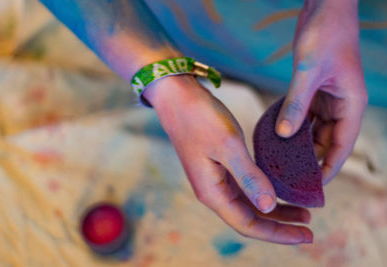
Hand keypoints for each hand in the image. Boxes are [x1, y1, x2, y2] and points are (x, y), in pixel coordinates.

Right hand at [143, 75, 312, 243]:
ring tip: (301, 211)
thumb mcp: (228, 146)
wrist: (176, 96)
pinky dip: (264, 192)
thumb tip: (269, 206)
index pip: (248, 224)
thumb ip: (249, 177)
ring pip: (248, 203)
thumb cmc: (199, 118)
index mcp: (213, 192)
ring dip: (275, 210)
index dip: (278, 233)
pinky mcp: (219, 166)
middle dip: (280, 226)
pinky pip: (244, 188)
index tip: (307, 235)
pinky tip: (279, 188)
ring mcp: (215, 179)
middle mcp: (213, 191)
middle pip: (250, 218)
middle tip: (309, 228)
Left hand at [276, 0, 367, 184]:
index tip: (314, 186)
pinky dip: (292, 125)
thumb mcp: (309, 70)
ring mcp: (327, 98)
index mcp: (350, 105)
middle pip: (327, 142)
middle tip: (288, 177)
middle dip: (310, 159)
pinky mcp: (314, 90)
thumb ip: (296, 103)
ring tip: (280, 161)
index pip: (342, 146)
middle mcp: (341, 105)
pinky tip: (277, 136)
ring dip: (299, 144)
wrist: (324, 7)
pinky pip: (304, 115)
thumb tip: (285, 134)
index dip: (329, 168)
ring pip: (314, 130)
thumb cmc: (325, 33)